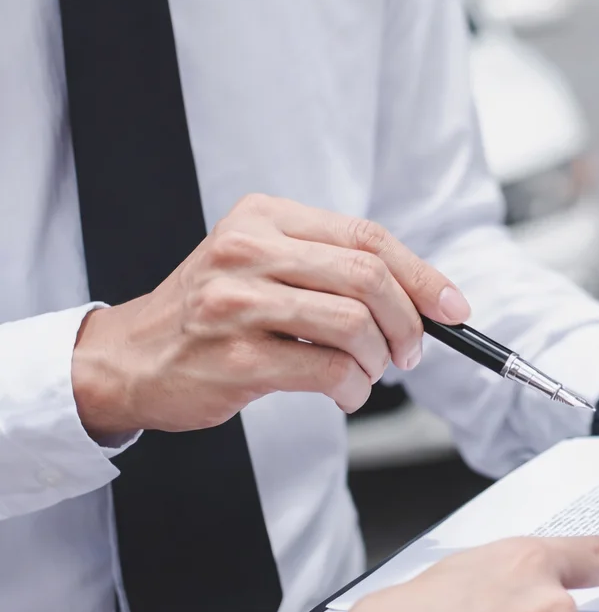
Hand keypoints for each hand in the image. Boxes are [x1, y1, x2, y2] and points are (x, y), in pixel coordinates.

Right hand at [70, 194, 470, 438]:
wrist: (131, 357)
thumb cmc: (212, 313)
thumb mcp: (263, 264)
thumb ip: (331, 268)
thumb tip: (421, 300)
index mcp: (264, 218)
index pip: (367, 237)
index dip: (422, 276)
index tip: (454, 308)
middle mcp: (248, 251)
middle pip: (368, 276)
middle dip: (409, 322)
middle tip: (411, 351)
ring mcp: (237, 304)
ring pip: (353, 324)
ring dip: (378, 359)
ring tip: (368, 372)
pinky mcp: (235, 358)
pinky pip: (328, 371)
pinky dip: (354, 389)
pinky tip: (345, 393)